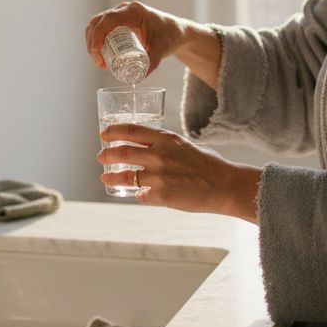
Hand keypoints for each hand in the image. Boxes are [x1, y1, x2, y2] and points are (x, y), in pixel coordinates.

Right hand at [85, 1, 188, 74]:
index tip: (96, 50)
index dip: (98, 33)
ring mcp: (120, 14)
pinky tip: (100, 55)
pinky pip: (102, 28)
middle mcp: (125, 9)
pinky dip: (97, 40)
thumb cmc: (170, 36)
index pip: (109, 19)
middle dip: (93, 42)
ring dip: (93, 42)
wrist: (176, 31)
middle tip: (99, 62)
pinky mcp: (119, 22)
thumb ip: (153, 62)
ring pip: (97, 25)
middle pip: (98, 22)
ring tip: (101, 63)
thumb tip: (137, 78)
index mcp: (134, 11)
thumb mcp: (162, 49)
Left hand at [97, 122, 261, 222]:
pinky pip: (141, 195)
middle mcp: (159, 155)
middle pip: (122, 152)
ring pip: (126, 176)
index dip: (113, 132)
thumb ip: (165, 145)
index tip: (104, 134)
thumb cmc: (209, 164)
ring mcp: (158, 176)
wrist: (225, 186)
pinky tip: (139, 194)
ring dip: (113, 177)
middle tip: (101, 156)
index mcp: (166, 139)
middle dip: (107, 154)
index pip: (131, 131)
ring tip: (106, 177)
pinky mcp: (161, 196)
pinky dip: (139, 194)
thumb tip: (148, 148)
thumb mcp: (185, 145)